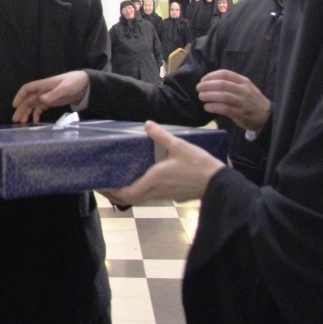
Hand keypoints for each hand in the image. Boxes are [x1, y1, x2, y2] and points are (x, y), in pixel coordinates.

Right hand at [12, 71, 89, 123]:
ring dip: (27, 113)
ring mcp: (47, 97)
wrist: (86, 84)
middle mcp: (42, 91)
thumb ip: (53, 94)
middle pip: (28, 100)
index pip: (27, 89)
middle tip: (15, 120)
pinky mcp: (52, 102)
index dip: (19, 96)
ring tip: (22, 123)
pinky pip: (41, 109)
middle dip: (21, 109)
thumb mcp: (65, 88)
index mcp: (43, 85)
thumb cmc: (74, 82)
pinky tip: (35, 121)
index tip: (14, 106)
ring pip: (33, 106)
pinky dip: (36, 114)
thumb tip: (40, 100)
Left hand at [102, 121, 224, 204]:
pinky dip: (141, 191)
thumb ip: (161, 135)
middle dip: (116, 194)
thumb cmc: (200, 165)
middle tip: (105, 183)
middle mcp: (157, 191)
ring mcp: (166, 196)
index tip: (102, 185)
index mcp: (154, 180)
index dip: (112, 192)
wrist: (220, 183)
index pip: (127, 193)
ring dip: (128, 193)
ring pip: (141, 199)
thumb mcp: (179, 145)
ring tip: (119, 181)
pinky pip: (151, 196)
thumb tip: (147, 124)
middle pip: (131, 199)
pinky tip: (142, 180)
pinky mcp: (173, 196)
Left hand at [196, 69, 269, 131]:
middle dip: (207, 85)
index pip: (225, 74)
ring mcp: (243, 102)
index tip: (202, 80)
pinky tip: (207, 107)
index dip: (211, 76)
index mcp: (243, 81)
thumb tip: (209, 82)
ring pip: (223, 96)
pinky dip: (213, 107)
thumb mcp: (245, 88)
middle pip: (222, 84)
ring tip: (201, 97)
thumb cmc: (252, 100)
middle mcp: (244, 90)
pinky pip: (224, 109)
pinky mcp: (241, 114)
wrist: (267, 116)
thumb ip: (231, 83)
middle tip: (198, 88)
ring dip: (209, 96)